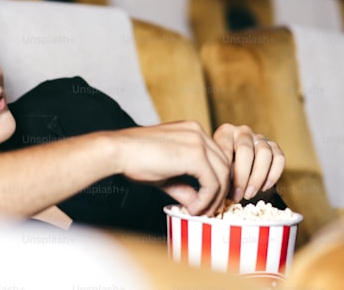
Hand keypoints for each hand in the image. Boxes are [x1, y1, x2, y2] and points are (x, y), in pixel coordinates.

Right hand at [109, 120, 231, 216]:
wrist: (118, 151)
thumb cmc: (135, 159)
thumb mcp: (166, 174)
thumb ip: (185, 187)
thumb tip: (197, 204)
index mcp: (192, 131)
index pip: (217, 157)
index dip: (217, 181)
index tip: (208, 201)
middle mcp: (198, 132)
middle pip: (224, 165)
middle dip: (220, 191)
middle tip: (209, 210)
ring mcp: (198, 141)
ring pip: (222, 175)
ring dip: (214, 198)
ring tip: (200, 212)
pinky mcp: (195, 155)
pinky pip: (212, 182)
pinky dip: (206, 199)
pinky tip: (194, 209)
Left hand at [213, 124, 284, 202]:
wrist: (236, 167)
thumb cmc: (223, 167)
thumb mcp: (216, 167)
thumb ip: (217, 172)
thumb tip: (219, 188)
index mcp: (226, 132)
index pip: (225, 146)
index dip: (225, 168)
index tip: (223, 186)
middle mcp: (243, 132)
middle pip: (246, 150)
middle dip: (242, 176)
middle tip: (237, 195)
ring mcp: (260, 138)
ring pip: (264, 154)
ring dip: (258, 177)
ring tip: (249, 194)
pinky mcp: (274, 146)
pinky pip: (279, 158)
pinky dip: (273, 174)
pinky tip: (264, 187)